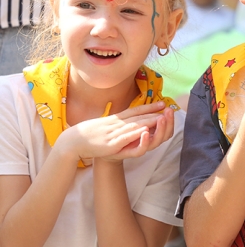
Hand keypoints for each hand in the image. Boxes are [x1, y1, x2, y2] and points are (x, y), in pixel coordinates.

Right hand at [55, 102, 175, 162]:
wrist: (73, 142)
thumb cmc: (90, 134)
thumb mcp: (105, 124)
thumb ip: (116, 121)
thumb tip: (126, 118)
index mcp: (115, 119)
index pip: (135, 110)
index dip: (149, 106)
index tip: (161, 102)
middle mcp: (116, 124)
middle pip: (138, 117)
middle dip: (154, 113)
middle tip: (168, 109)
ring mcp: (114, 133)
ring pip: (135, 126)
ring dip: (149, 121)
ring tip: (162, 117)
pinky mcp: (111, 144)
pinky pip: (126, 137)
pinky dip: (136, 133)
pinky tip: (145, 130)